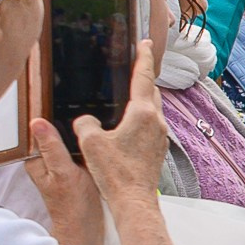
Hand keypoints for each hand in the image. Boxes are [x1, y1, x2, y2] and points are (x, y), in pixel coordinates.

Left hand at [25, 118, 106, 244]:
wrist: (88, 230)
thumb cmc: (73, 207)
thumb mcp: (63, 173)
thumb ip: (51, 148)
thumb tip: (37, 122)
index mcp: (37, 159)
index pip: (38, 127)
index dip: (48, 111)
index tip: (59, 97)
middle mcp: (48, 160)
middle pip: (55, 130)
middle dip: (67, 119)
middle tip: (81, 107)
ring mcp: (63, 164)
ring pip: (69, 138)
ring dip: (79, 132)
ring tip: (92, 121)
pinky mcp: (77, 169)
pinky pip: (80, 148)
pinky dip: (87, 143)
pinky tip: (98, 139)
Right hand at [73, 47, 174, 210]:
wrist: (134, 201)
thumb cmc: (116, 173)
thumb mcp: (90, 143)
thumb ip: (85, 124)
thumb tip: (86, 121)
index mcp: (142, 113)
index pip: (144, 76)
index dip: (143, 57)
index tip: (144, 43)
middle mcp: (156, 122)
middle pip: (151, 91)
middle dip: (144, 78)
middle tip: (136, 66)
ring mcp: (159, 137)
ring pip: (153, 109)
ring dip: (144, 99)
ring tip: (130, 95)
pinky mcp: (157, 150)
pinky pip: (150, 126)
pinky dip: (142, 118)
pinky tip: (128, 125)